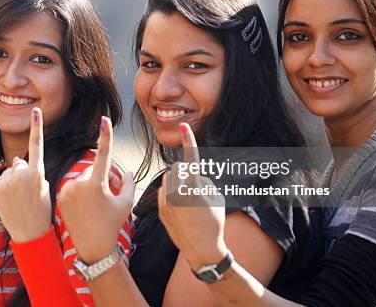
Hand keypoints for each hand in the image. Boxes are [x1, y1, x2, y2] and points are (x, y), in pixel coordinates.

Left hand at [0, 107, 50, 242]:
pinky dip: (2, 188)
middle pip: (18, 163)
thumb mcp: (43, 187)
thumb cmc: (40, 210)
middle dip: (21, 173)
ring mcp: (7, 181)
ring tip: (17, 200)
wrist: (29, 232)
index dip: (37, 126)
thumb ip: (31, 171)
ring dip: (11, 182)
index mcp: (38, 173)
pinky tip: (8, 201)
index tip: (36, 111)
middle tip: (27, 194)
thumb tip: (15, 161)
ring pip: (8, 172)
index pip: (37, 145)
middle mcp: (22, 174)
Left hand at [57, 116, 133, 263]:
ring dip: (91, 184)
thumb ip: (128, 182)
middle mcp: (79, 185)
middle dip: (104, 177)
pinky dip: (80, 191)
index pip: (104, 154)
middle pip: (94, 169)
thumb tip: (123, 171)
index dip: (106, 136)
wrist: (92, 247)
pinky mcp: (60, 196)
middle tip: (112, 192)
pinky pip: (73, 185)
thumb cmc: (112, 225)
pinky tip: (85, 207)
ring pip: (83, 177)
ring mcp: (67, 190)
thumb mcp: (127, 202)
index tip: (105, 119)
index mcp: (97, 185)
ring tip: (98, 204)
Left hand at [158, 122, 227, 270]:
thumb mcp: (216, 197)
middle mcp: (177, 192)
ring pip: (168, 180)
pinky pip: (163, 192)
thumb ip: (203, 180)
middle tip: (195, 191)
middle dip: (185, 174)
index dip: (189, 141)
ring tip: (187, 203)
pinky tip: (180, 211)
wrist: (201, 249)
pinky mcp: (159, 208)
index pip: (191, 159)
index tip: (185, 126)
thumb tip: (191, 174)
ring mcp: (165, 201)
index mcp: (193, 188)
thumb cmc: (214, 222)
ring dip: (176, 184)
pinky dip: (170, 196)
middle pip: (177, 170)